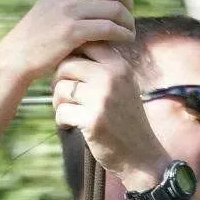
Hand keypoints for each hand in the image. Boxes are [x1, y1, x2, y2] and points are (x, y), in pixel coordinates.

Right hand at [0, 0, 137, 79]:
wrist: (20, 52)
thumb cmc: (48, 30)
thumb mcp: (66, 5)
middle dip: (129, 3)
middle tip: (128, 18)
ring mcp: (69, 9)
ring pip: (117, 10)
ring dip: (129, 23)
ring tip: (129, 32)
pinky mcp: (72, 31)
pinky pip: (110, 28)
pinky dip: (123, 34)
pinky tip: (125, 39)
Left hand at [52, 42, 168, 185]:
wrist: (141, 155)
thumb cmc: (126, 119)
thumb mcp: (123, 85)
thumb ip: (103, 67)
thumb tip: (69, 50)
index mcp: (119, 66)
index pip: (85, 45)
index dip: (71, 57)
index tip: (71, 75)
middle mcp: (112, 77)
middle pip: (67, 65)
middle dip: (58, 81)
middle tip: (63, 96)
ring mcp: (102, 98)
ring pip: (60, 88)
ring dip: (57, 102)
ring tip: (67, 111)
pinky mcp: (93, 120)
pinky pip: (62, 111)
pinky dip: (61, 120)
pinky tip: (69, 126)